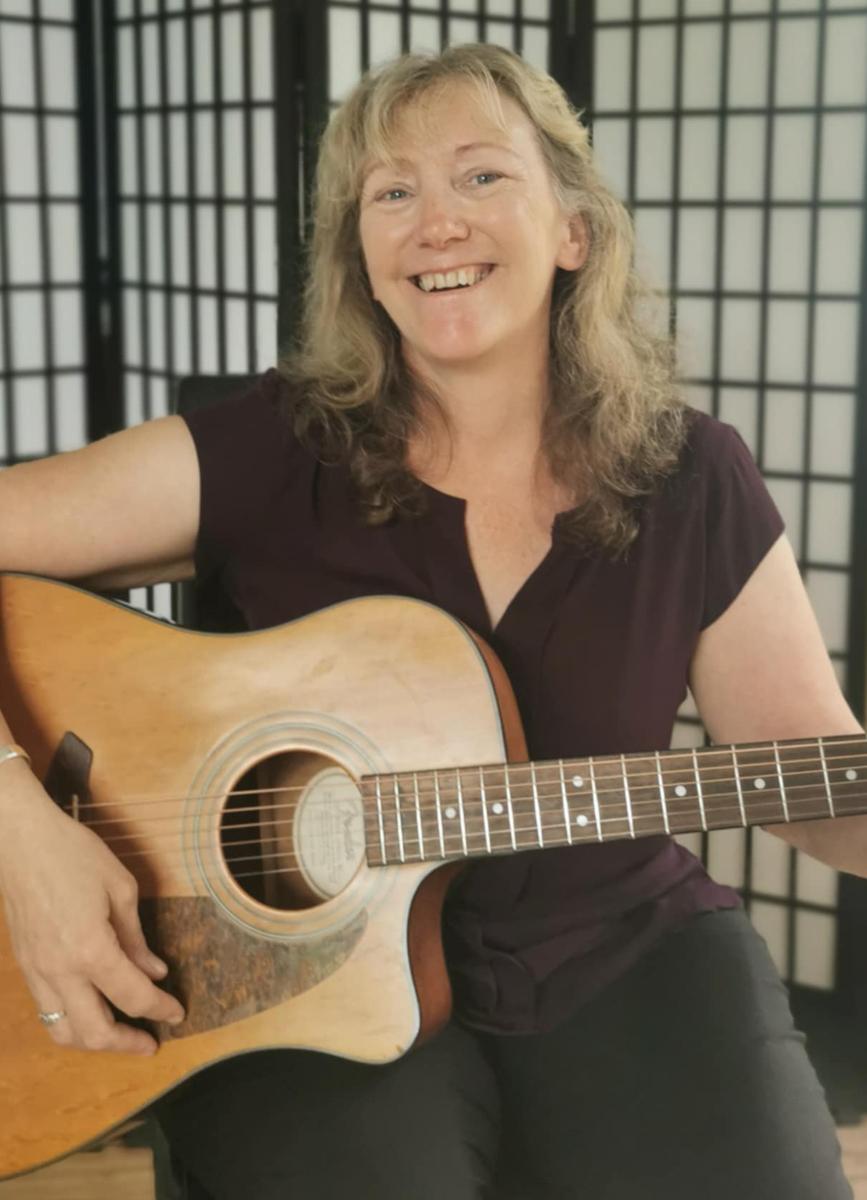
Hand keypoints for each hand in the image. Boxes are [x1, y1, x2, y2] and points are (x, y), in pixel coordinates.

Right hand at [0, 767, 184, 1053]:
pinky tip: (91, 1009)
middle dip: (127, 1044)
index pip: (132, 996)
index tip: (177, 1014)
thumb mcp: (120, 888)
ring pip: (63, 1030)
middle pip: (94, 1032)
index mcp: (90, 949)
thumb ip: (136, 937)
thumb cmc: (74, 854)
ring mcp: (36, 972)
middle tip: (151, 1042)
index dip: (160, 1009)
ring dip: (95, 1041)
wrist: (19, 840)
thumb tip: (154, 971)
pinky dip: (71, 1021)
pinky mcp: (24, 966)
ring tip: (121, 1034)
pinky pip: (47, 1010)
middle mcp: (60, 970)